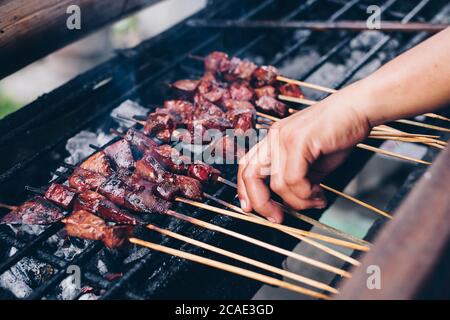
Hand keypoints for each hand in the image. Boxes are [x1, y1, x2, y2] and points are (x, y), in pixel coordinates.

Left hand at [237, 82, 371, 222]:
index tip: (250, 209)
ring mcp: (284, 137)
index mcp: (273, 139)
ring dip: (299, 202)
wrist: (358, 108)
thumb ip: (298, 179)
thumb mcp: (312, 162)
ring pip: (278, 184)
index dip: (245, 190)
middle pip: (250, 175)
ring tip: (317, 202)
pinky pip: (295, 179)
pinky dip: (307, 194)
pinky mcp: (299, 140)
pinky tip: (320, 194)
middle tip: (278, 218)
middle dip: (261, 203)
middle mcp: (273, 136)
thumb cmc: (338, 133)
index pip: (246, 166)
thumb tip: (293, 202)